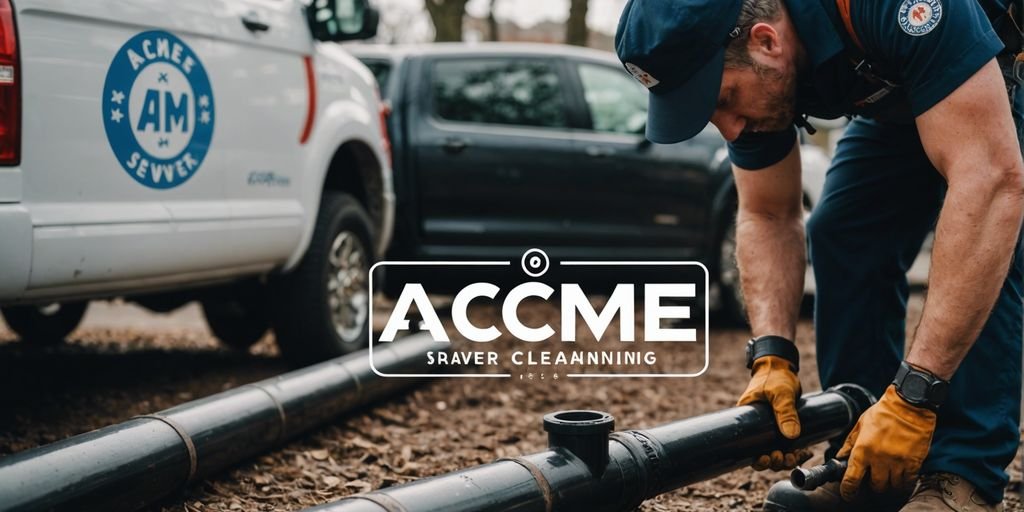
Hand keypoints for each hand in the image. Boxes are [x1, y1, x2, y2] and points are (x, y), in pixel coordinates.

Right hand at [737, 355, 808, 469]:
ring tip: (796, 456)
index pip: (748, 448)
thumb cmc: (774, 376)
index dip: (758, 459)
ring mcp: (771, 428)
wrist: (781, 365)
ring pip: (776, 452)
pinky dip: (795, 451)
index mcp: (748, 420)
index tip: (767, 458)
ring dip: (786, 459)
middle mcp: (758, 427)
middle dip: (774, 461)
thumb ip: (786, 412)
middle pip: (763, 454)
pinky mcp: (782, 426)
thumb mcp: (780, 393)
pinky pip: (787, 445)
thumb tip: (792, 435)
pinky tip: (804, 452)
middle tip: (783, 457)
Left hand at [837, 385, 936, 499]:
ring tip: (888, 477)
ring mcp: (897, 463)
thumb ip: (850, 443)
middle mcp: (879, 459)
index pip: (852, 479)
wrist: (909, 405)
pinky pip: (908, 482)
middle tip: (873, 480)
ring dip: (889, 485)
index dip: (848, 491)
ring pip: (892, 487)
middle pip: (875, 486)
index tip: (848, 495)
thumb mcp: (861, 424)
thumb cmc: (884, 412)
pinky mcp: (913, 463)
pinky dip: (904, 483)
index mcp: (863, 450)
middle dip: (872, 486)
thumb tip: (840, 456)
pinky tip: (901, 478)